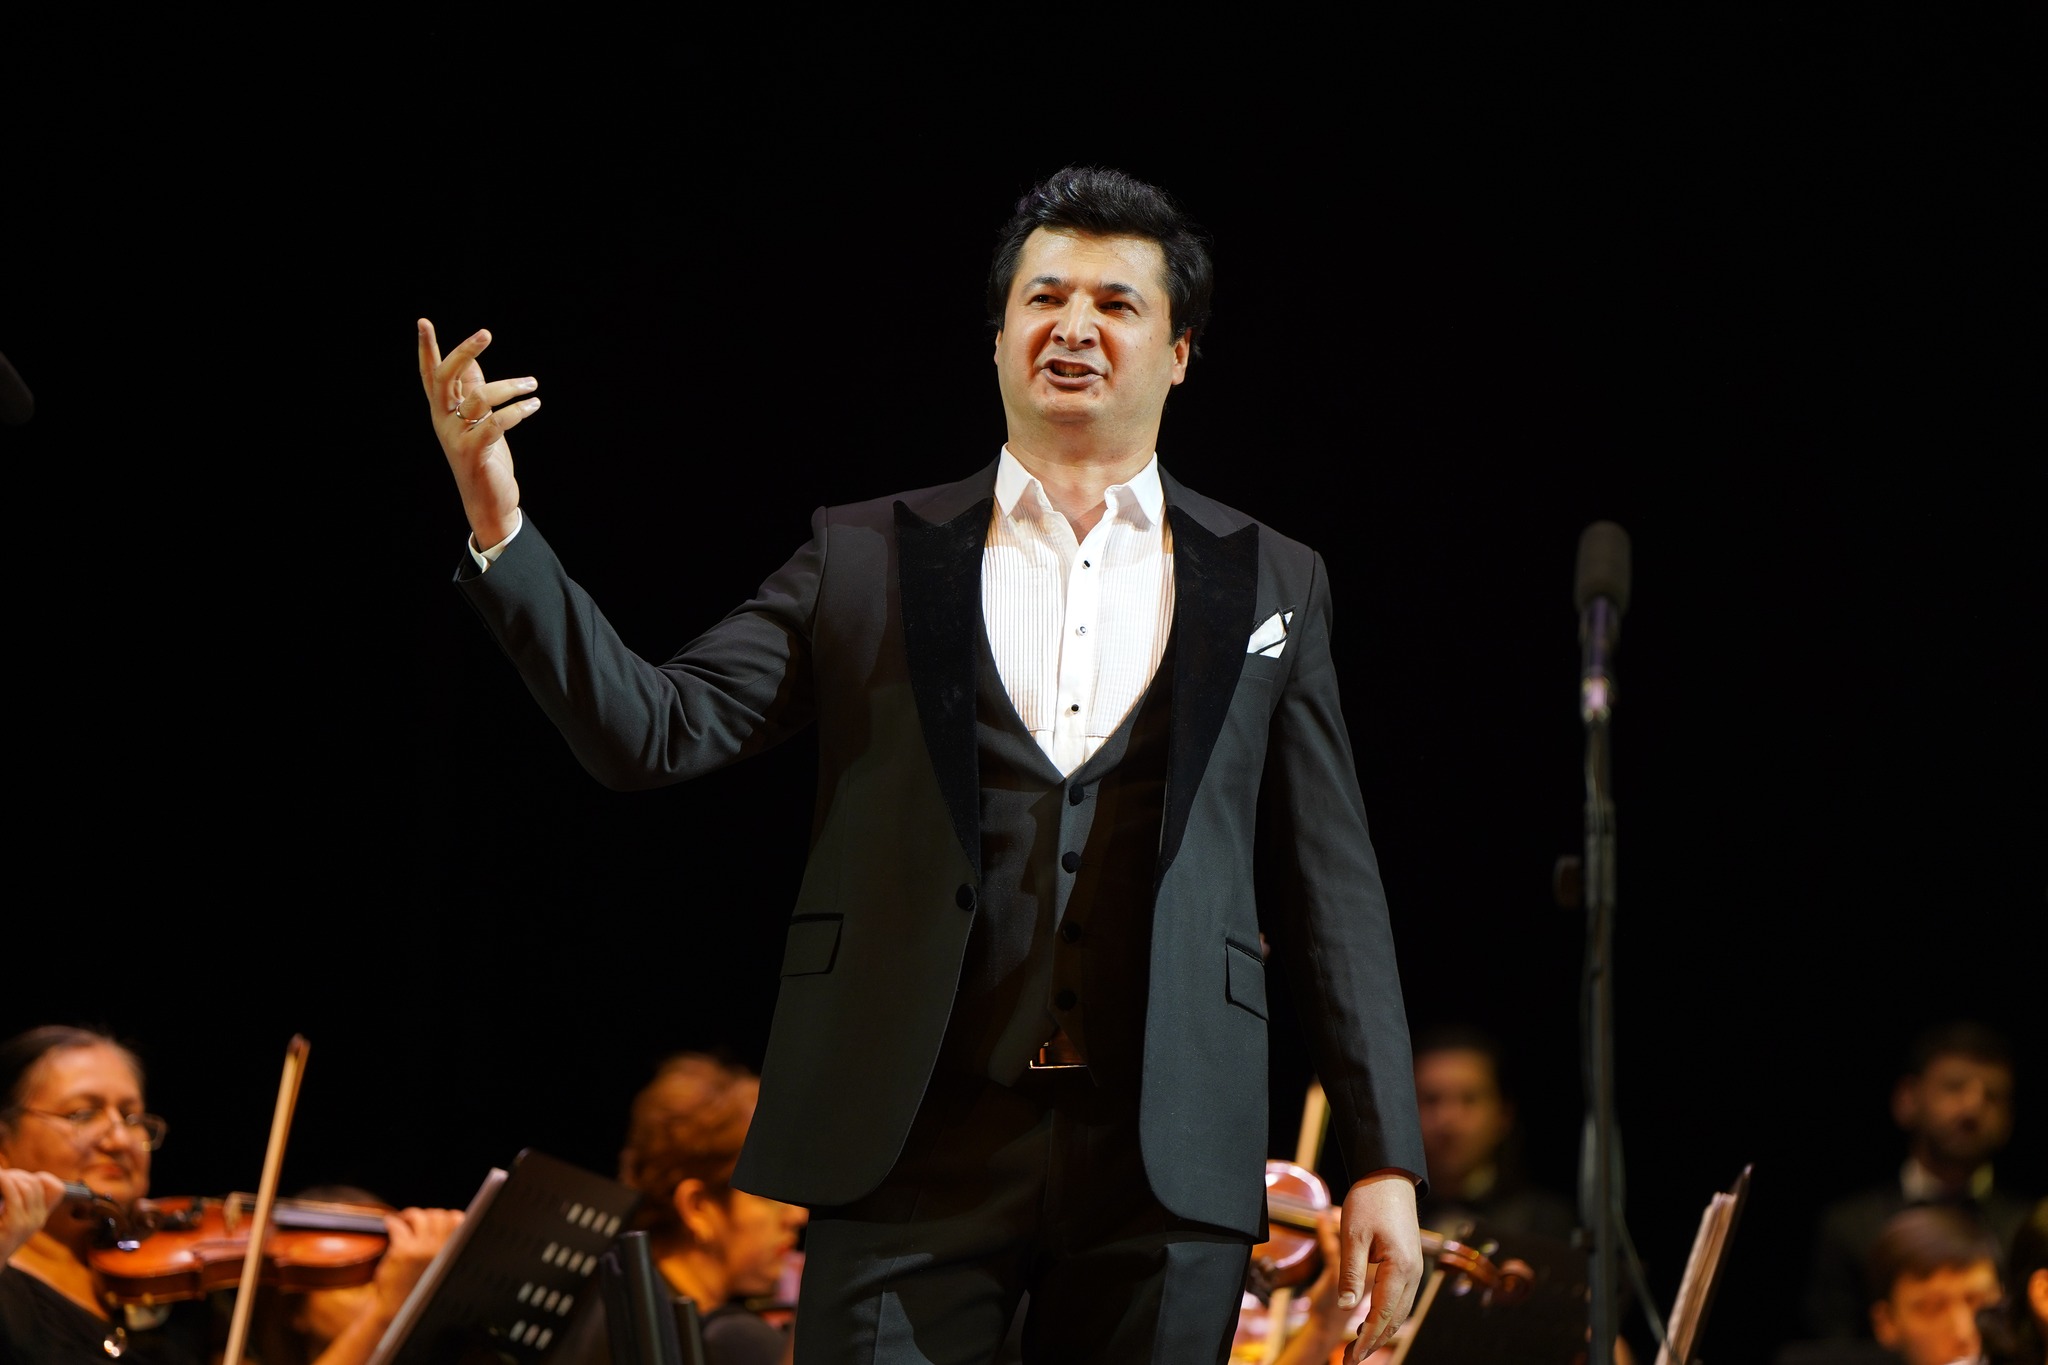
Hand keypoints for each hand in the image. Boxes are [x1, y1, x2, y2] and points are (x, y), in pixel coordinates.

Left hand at [0, 1167, 68, 1261]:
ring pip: (27, 1186)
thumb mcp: (12, 1219)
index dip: (44, 1179)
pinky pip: (13, 1193)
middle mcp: (39, 1220)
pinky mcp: (16, 1224)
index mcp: (40, 1217)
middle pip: (36, 1183)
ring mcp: (29, 1223)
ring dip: (10, 1177)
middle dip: (18, 1175)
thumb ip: (19, 1203)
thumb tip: (14, 1179)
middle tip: (1, 1178)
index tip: (22, 1180)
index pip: (57, 1190)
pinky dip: (4, 1181)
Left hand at [368, 1206, 463, 1317]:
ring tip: (404, 1220)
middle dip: (428, 1215)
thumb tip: (454, 1220)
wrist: (397, 1311)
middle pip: (438, 1215)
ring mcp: (422, 1250)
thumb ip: (449, 1248)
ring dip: (411, 1216)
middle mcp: (441, 1249)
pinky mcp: (402, 1251)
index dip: (447, 1216)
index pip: (458, 1220)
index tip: (437, 1220)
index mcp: (454, 1253)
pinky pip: (398, 1225)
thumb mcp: (443, 1269)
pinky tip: (390, 1224)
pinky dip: (393, 1221)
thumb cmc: (421, 1290)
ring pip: (419, 1217)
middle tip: (418, 1221)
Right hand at [417, 319, 538, 550]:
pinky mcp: (474, 453)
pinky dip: (517, 411)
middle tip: (485, 333)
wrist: (488, 502)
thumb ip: (471, 392)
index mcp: (442, 411)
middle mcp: (443, 422)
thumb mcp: (477, 421)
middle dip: (464, 352)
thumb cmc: (484, 457)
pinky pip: (496, 423)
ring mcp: (456, 438)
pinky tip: (533, 406)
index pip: (430, 375)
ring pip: (479, 398)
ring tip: (532, 385)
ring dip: (509, 387)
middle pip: (445, 378)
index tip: (423, 322)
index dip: (427, 349)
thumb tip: (470, 362)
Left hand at [1335, 1172, 1421, 1362]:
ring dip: (1381, 1331)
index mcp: (1399, 1268)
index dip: (1366, 1339)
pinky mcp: (1411, 1264)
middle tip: (1350, 1360)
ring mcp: (1415, 1269)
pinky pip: (1402, 1298)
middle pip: (1395, 1319)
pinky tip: (1371, 1321)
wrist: (1390, 1177)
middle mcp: (1413, 1273)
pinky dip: (1387, 1314)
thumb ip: (1350, 1273)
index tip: (1351, 1357)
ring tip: (1358, 1347)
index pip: (1382, 1315)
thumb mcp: (1352, 1236)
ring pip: (1400, 1311)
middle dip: (1373, 1341)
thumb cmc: (1368, 1202)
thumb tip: (1348, 1307)